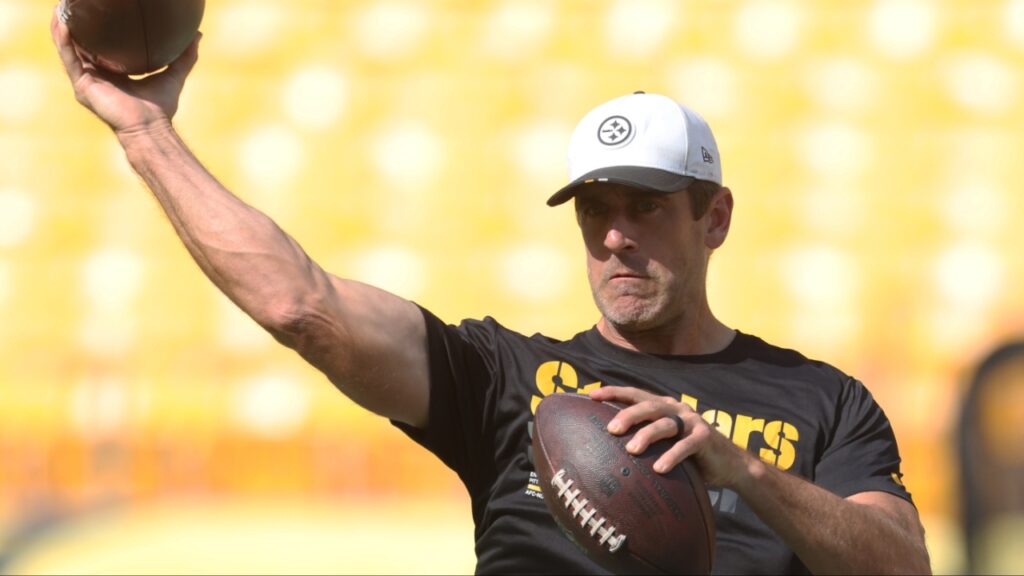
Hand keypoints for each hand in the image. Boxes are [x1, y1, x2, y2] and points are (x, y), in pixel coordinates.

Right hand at [50, 6, 199, 135]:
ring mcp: (87, 81)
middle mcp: (96, 77)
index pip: (99, 48)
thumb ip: (184, 57)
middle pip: (80, 46)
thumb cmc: (160, 108)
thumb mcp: (173, 75)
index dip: (95, 31)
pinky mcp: (83, 86)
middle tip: (72, 4)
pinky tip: (64, 24)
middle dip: (74, 25)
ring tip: (60, 8)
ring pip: (69, 49)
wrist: (150, 127)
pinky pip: (70, 59)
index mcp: (112, 74)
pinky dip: (64, 41)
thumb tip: (197, 35)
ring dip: (62, 28)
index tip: (95, 11)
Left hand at [589, 386, 757, 488]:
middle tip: (611, 429)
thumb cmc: (688, 456)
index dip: (614, 392)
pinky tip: (659, 468)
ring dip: (647, 435)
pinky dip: (672, 456)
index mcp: (664, 406)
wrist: (730, 465)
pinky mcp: (706, 437)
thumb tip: (606, 451)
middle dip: (628, 415)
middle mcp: (677, 409)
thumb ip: (644, 440)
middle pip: (648, 406)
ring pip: (665, 424)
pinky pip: (686, 446)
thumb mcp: (664, 443)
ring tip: (631, 450)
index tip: (592, 395)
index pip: (636, 394)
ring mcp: (692, 421)